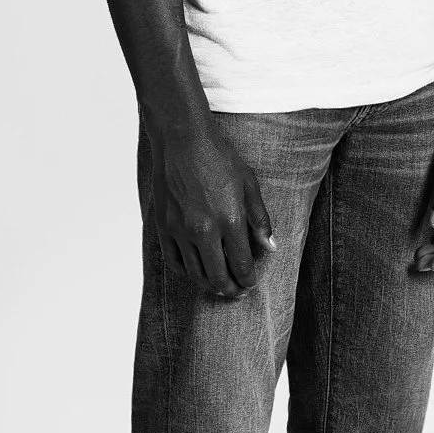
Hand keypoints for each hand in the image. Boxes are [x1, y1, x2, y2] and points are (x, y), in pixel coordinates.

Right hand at [149, 118, 274, 298]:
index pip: (242, 265)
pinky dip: (186, 273)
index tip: (251, 283)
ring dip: (209, 285)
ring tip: (219, 286)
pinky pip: (174, 261)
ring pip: (195, 273)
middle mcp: (203, 230)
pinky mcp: (163, 227)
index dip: (248, 280)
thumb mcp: (249, 185)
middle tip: (238, 292)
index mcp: (229, 220)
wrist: (181, 140)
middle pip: (218, 276)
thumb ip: (260, 220)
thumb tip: (270, 248)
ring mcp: (180, 230)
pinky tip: (196, 272)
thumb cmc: (219, 158)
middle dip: (231, 290)